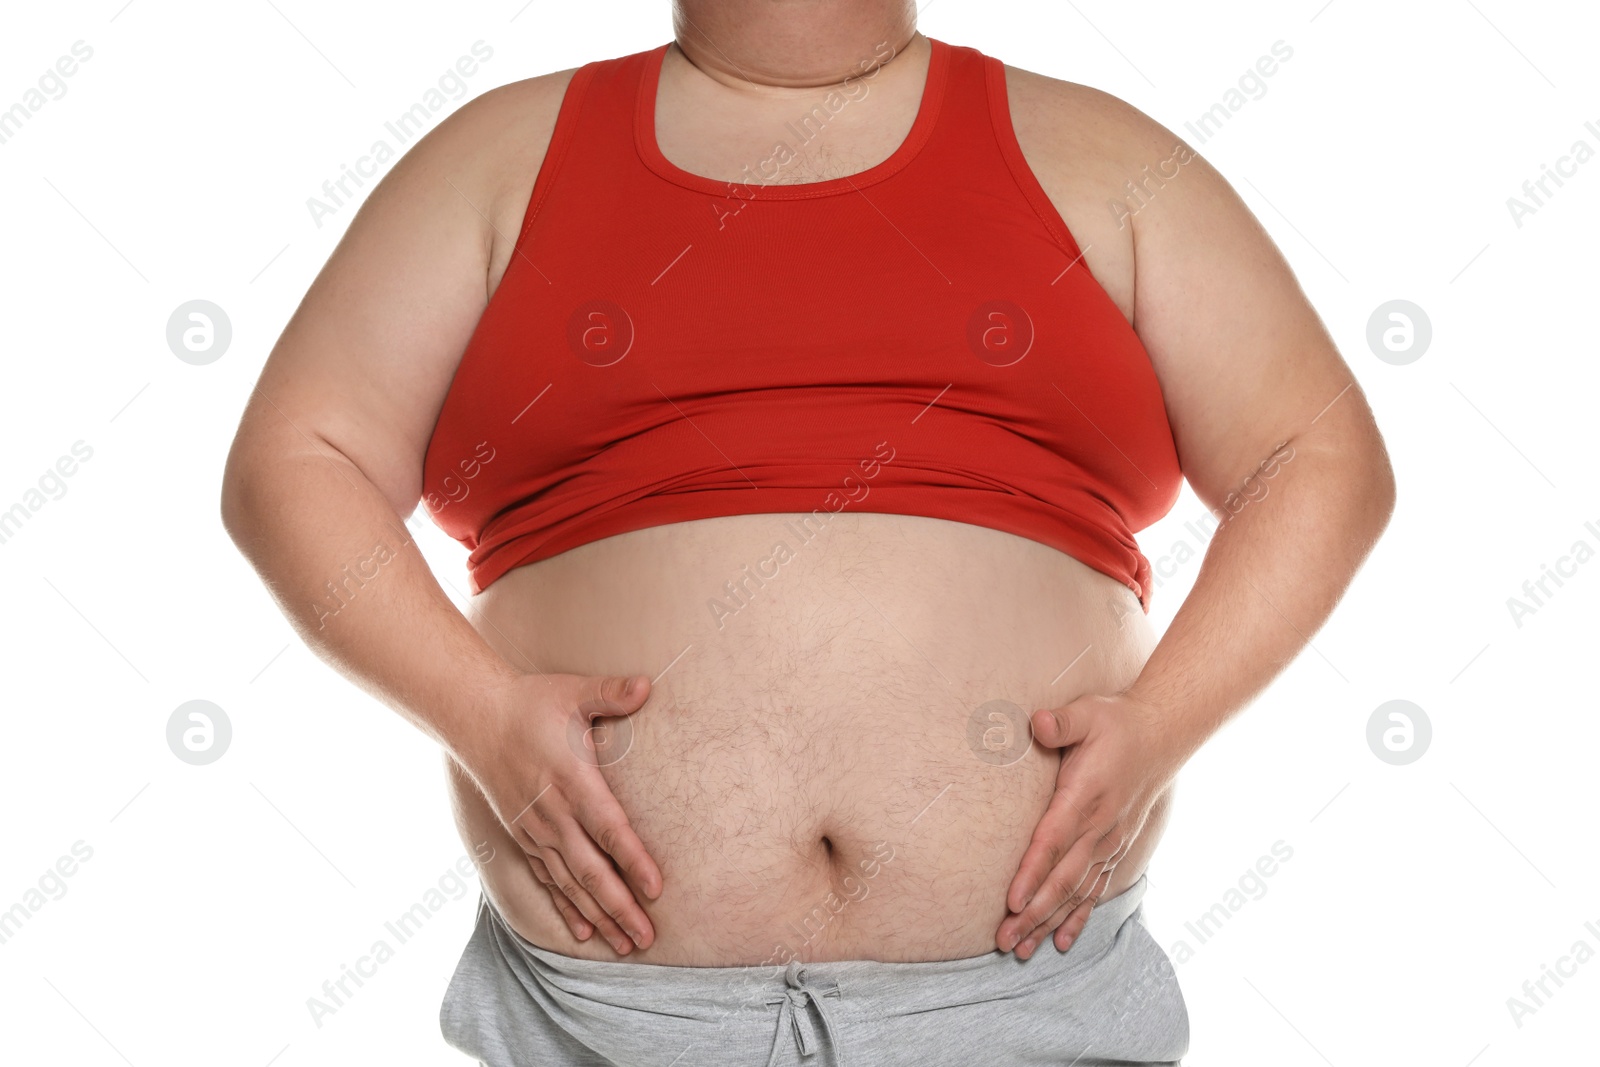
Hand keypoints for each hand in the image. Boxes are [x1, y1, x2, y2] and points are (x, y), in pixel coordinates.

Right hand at [455, 672, 661, 954]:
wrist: (477, 717)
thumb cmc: (532, 703)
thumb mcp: (573, 692)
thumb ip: (610, 692)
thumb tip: (645, 685)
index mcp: (572, 781)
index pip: (608, 828)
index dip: (632, 859)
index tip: (656, 888)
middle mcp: (553, 814)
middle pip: (591, 870)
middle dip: (620, 906)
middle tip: (647, 938)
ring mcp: (536, 829)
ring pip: (569, 883)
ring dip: (599, 915)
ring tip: (625, 944)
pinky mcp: (524, 835)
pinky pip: (547, 879)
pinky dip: (565, 906)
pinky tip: (584, 931)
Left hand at [996, 692, 1182, 958]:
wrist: (1161, 736)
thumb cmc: (1115, 723)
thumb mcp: (1087, 713)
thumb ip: (1062, 722)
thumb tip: (1039, 723)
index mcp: (1085, 797)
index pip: (1053, 842)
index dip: (1032, 873)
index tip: (1012, 902)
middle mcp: (1099, 828)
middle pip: (1062, 879)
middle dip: (1033, 913)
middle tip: (1005, 941)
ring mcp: (1110, 843)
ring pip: (1076, 893)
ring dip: (1049, 922)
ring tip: (1023, 950)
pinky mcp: (1116, 849)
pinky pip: (1095, 891)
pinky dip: (1078, 918)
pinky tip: (1061, 942)